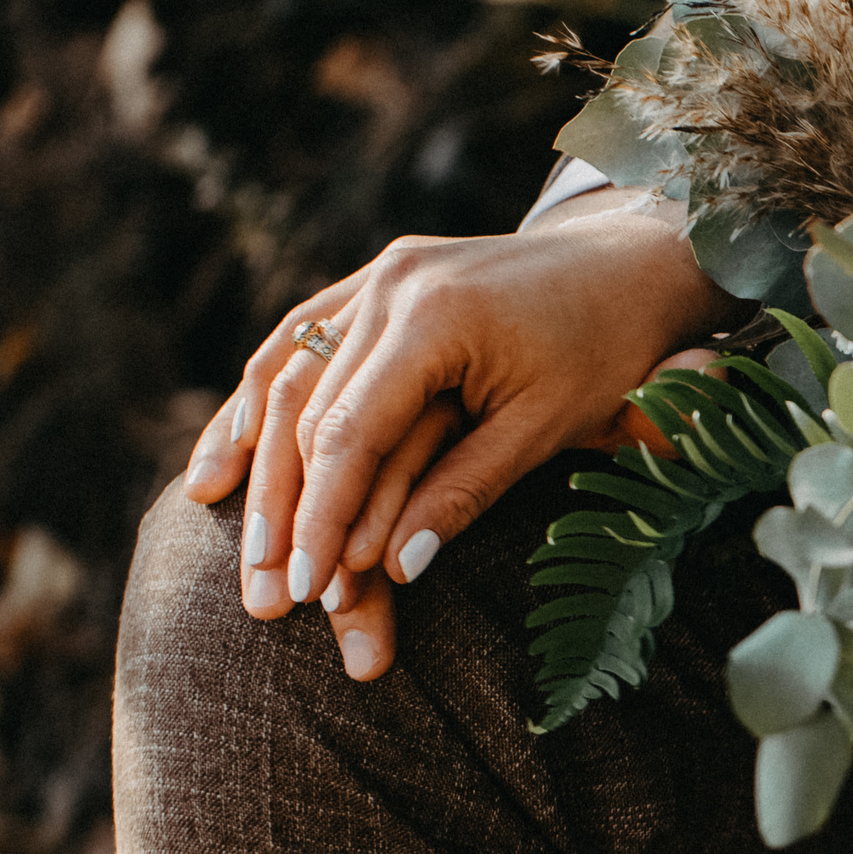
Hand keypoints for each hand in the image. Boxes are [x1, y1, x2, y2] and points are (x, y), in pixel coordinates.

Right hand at [181, 200, 742, 679]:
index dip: (320, 519)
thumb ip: (466, 491)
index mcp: (437, 316)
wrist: (635, 260)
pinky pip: (302, 340)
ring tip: (216, 525)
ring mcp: (379, 273)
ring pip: (289, 369)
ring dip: (253, 452)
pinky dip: (263, 396)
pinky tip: (229, 451)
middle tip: (261, 593)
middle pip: (305, 407)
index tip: (304, 591)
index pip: (350, 434)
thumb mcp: (547, 428)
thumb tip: (395, 571)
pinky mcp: (378, 278)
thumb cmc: (609, 349)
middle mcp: (393, 283)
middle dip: (280, 506)